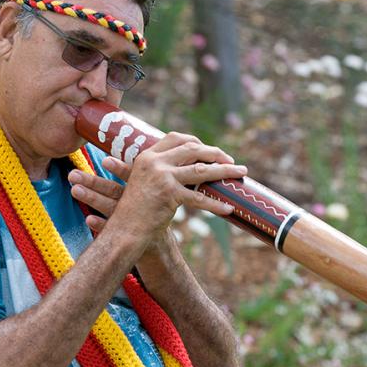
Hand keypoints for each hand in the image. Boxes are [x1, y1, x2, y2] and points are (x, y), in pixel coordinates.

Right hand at [68, 132, 246, 238]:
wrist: (125, 229)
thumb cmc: (136, 209)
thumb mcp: (143, 181)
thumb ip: (160, 170)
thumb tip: (188, 167)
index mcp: (147, 156)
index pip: (176, 138)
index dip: (195, 142)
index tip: (208, 150)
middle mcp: (155, 162)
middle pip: (192, 149)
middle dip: (215, 153)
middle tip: (231, 160)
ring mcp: (162, 177)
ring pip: (201, 170)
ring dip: (225, 171)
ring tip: (241, 172)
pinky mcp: (169, 195)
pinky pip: (199, 198)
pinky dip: (215, 204)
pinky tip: (228, 208)